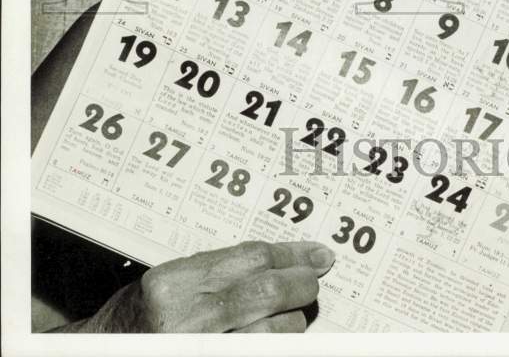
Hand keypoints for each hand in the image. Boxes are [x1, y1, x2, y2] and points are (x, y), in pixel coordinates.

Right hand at [58, 240, 334, 332]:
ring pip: (271, 333)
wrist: (100, 352)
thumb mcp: (167, 282)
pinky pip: (258, 355)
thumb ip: (214, 271)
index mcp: (174, 282)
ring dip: (292, 322)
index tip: (316, 254)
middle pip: (266, 292)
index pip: (250, 258)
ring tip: (296, 313)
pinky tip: (281, 335)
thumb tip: (274, 263)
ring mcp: (199, 348)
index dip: (290, 254)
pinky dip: (275, 345)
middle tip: (316, 278)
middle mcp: (186, 317)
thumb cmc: (135, 318)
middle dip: (300, 284)